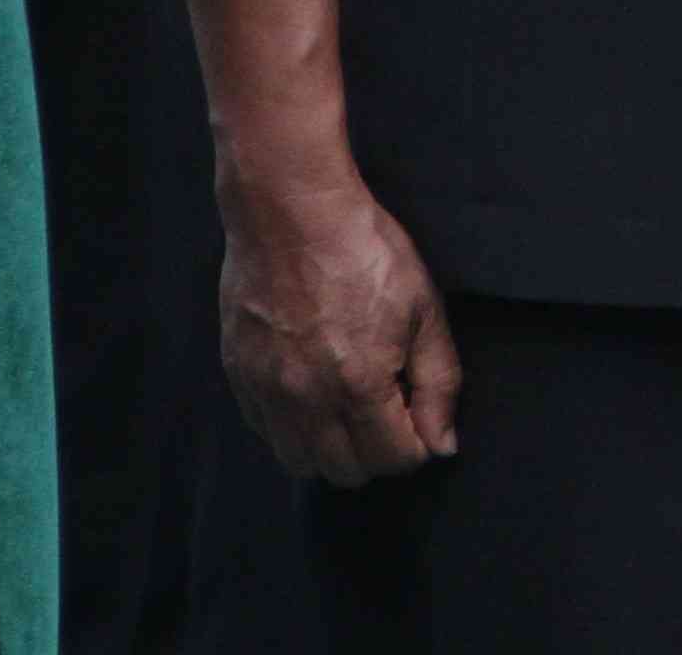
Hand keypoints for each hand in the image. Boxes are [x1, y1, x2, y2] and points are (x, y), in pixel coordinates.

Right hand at [215, 165, 460, 483]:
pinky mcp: (239, 375)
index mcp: (360, 384)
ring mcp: (267, 390)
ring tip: (346, 404)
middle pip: (347, 472)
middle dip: (376, 450)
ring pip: (301, 462)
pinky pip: (266, 432)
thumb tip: (442, 444)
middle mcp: (308, 399)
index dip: (416, 442)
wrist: (289, 208)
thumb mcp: (422, 307)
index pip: (395, 459)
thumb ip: (439, 382)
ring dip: (331, 448)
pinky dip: (291, 427)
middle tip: (384, 407)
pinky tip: (310, 390)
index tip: (415, 412)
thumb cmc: (362, 248)